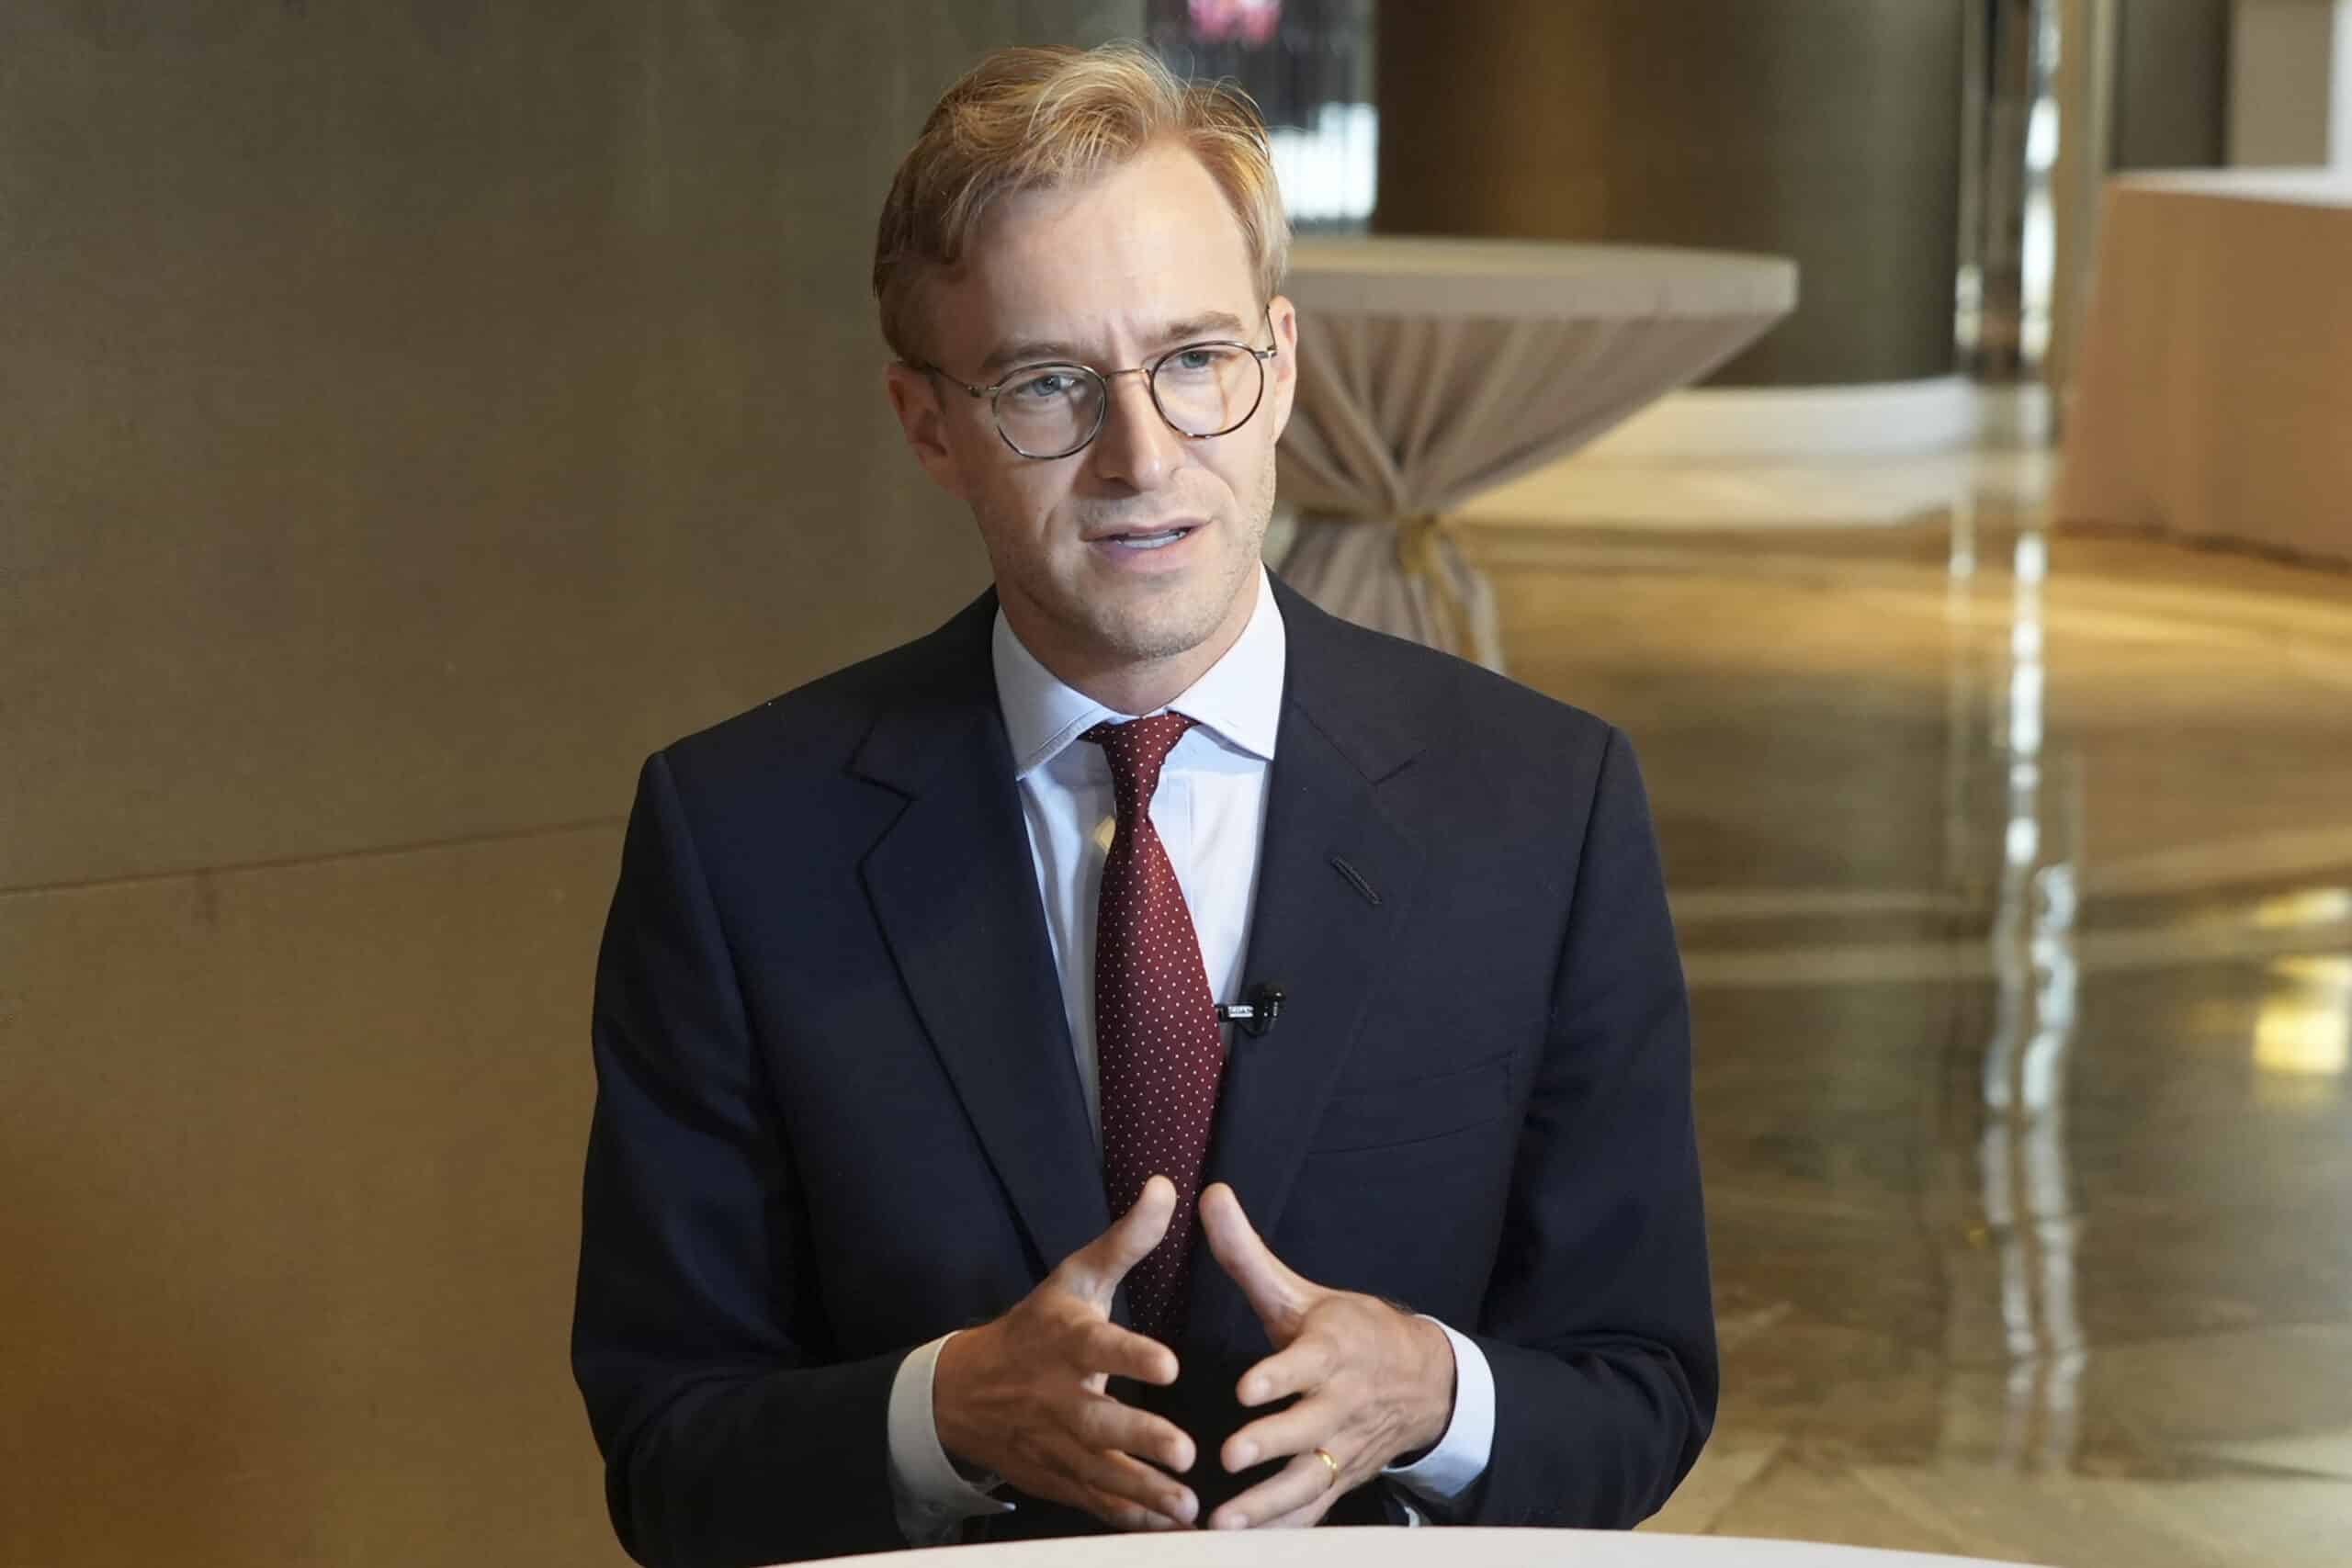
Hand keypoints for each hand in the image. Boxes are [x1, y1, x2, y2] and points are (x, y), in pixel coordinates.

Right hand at [933, 1176, 1200, 1530]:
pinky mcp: (1057, 1478)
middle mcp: (1059, 1398)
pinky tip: (1169, 1526)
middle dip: (1141, 1440)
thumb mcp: (1074, 1277)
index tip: (1170, 1365)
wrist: (964, 1391)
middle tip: (1187, 1452)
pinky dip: (1128, 1516)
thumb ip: (1126, 1241)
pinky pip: (1094, 1502)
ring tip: (1188, 1505)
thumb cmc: (1037, 1327)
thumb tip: (1167, 1187)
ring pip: (1101, 1473)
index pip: (1099, 1347)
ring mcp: (1056, 1444)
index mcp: (1067, 1342)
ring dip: (1144, 1491)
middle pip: (1100, 1423)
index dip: (1131, 1356)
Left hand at [1196, 1182, 1456, 1528]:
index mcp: (1330, 1352)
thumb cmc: (1346, 1331)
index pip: (1305, 1364)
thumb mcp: (1299, 1292)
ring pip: (1308, 1481)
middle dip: (1272, 1444)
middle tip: (1231, 1456)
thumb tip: (1207, 1194)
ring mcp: (1342, 1448)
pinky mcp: (1338, 1479)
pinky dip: (1279, 1532)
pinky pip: (1311, 1513)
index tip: (1244, 1389)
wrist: (1422, 1380)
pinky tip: (1238, 1544)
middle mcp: (1340, 1404)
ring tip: (1225, 1521)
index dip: (1278, 1377)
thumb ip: (1247, 1254)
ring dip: (1269, 1504)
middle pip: (1308, 1428)